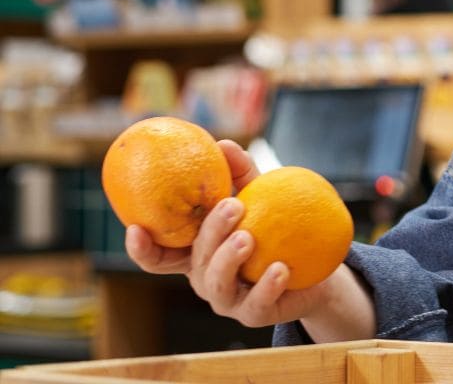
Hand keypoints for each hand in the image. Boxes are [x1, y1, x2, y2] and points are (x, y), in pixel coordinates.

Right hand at [124, 140, 332, 327]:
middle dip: (209, 232)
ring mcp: (227, 299)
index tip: (136, 228)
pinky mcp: (254, 313)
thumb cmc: (275, 227)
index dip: (141, 248)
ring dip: (229, 259)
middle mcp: (205, 277)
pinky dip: (267, 286)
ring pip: (217, 284)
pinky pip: (257, 304)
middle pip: (196, 258)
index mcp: (195, 252)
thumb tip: (223, 144)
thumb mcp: (257, 196)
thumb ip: (239, 174)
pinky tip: (280, 268)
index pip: (158, 256)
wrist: (313, 269)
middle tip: (231, 205)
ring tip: (247, 238)